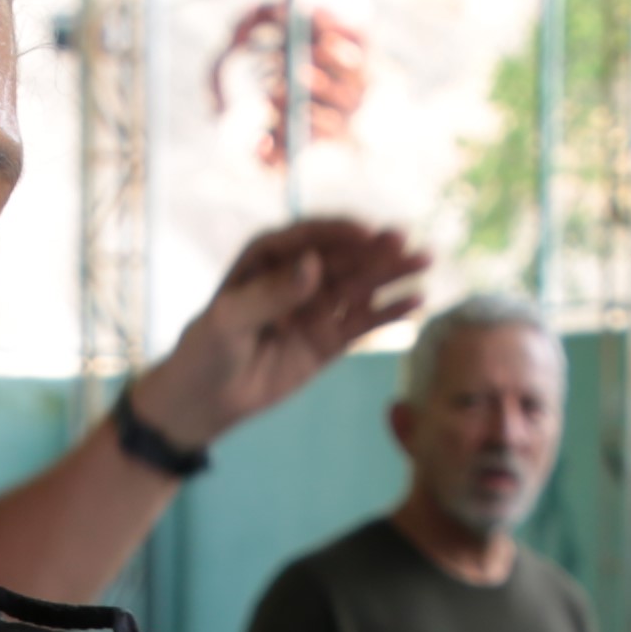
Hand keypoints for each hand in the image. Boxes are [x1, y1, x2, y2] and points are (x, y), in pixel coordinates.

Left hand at [130, 218, 431, 448]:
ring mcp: (318, 306)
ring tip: (424, 263)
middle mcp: (299, 274)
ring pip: (360, 286)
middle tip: (408, 243)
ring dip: (392, 274)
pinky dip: (388, 312)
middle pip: (343, 259)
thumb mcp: (230, 319)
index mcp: (268, 255)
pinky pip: (363, 322)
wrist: (206, 398)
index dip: (339, 234)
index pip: (310, 237)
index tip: (367, 233)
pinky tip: (415, 302)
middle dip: (375, 250)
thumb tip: (313, 266)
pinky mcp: (330, 338)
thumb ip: (272, 294)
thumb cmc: (207, 349)